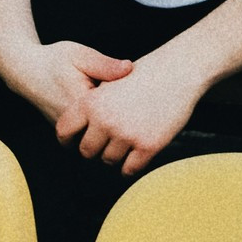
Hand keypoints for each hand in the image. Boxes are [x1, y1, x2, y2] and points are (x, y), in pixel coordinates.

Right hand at [3, 40, 132, 128]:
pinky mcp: (67, 134)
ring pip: (101, 137)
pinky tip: (105, 111)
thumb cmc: (53, 59)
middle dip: (124, 119)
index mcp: (83, 104)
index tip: (138, 91)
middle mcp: (76, 123)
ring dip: (112, 126)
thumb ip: (105, 64)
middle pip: (112, 129)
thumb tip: (130, 69)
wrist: (24, 70)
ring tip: (121, 110)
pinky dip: (100, 126)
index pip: (118, 113)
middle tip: (132, 103)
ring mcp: (70, 132)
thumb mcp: (80, 54)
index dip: (132, 103)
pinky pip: (90, 135)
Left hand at [68, 49, 206, 176]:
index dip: (67, 140)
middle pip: (87, 151)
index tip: (73, 143)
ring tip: (122, 144)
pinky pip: (130, 169)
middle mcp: (105, 120)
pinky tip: (134, 156)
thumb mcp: (109, 81)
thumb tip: (79, 126)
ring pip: (108, 160)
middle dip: (93, 150)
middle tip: (102, 145)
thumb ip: (92, 104)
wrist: (177, 72)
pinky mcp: (148, 145)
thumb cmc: (144, 74)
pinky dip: (130, 166)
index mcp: (90, 102)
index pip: (64, 131)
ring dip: (114, 156)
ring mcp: (126, 134)